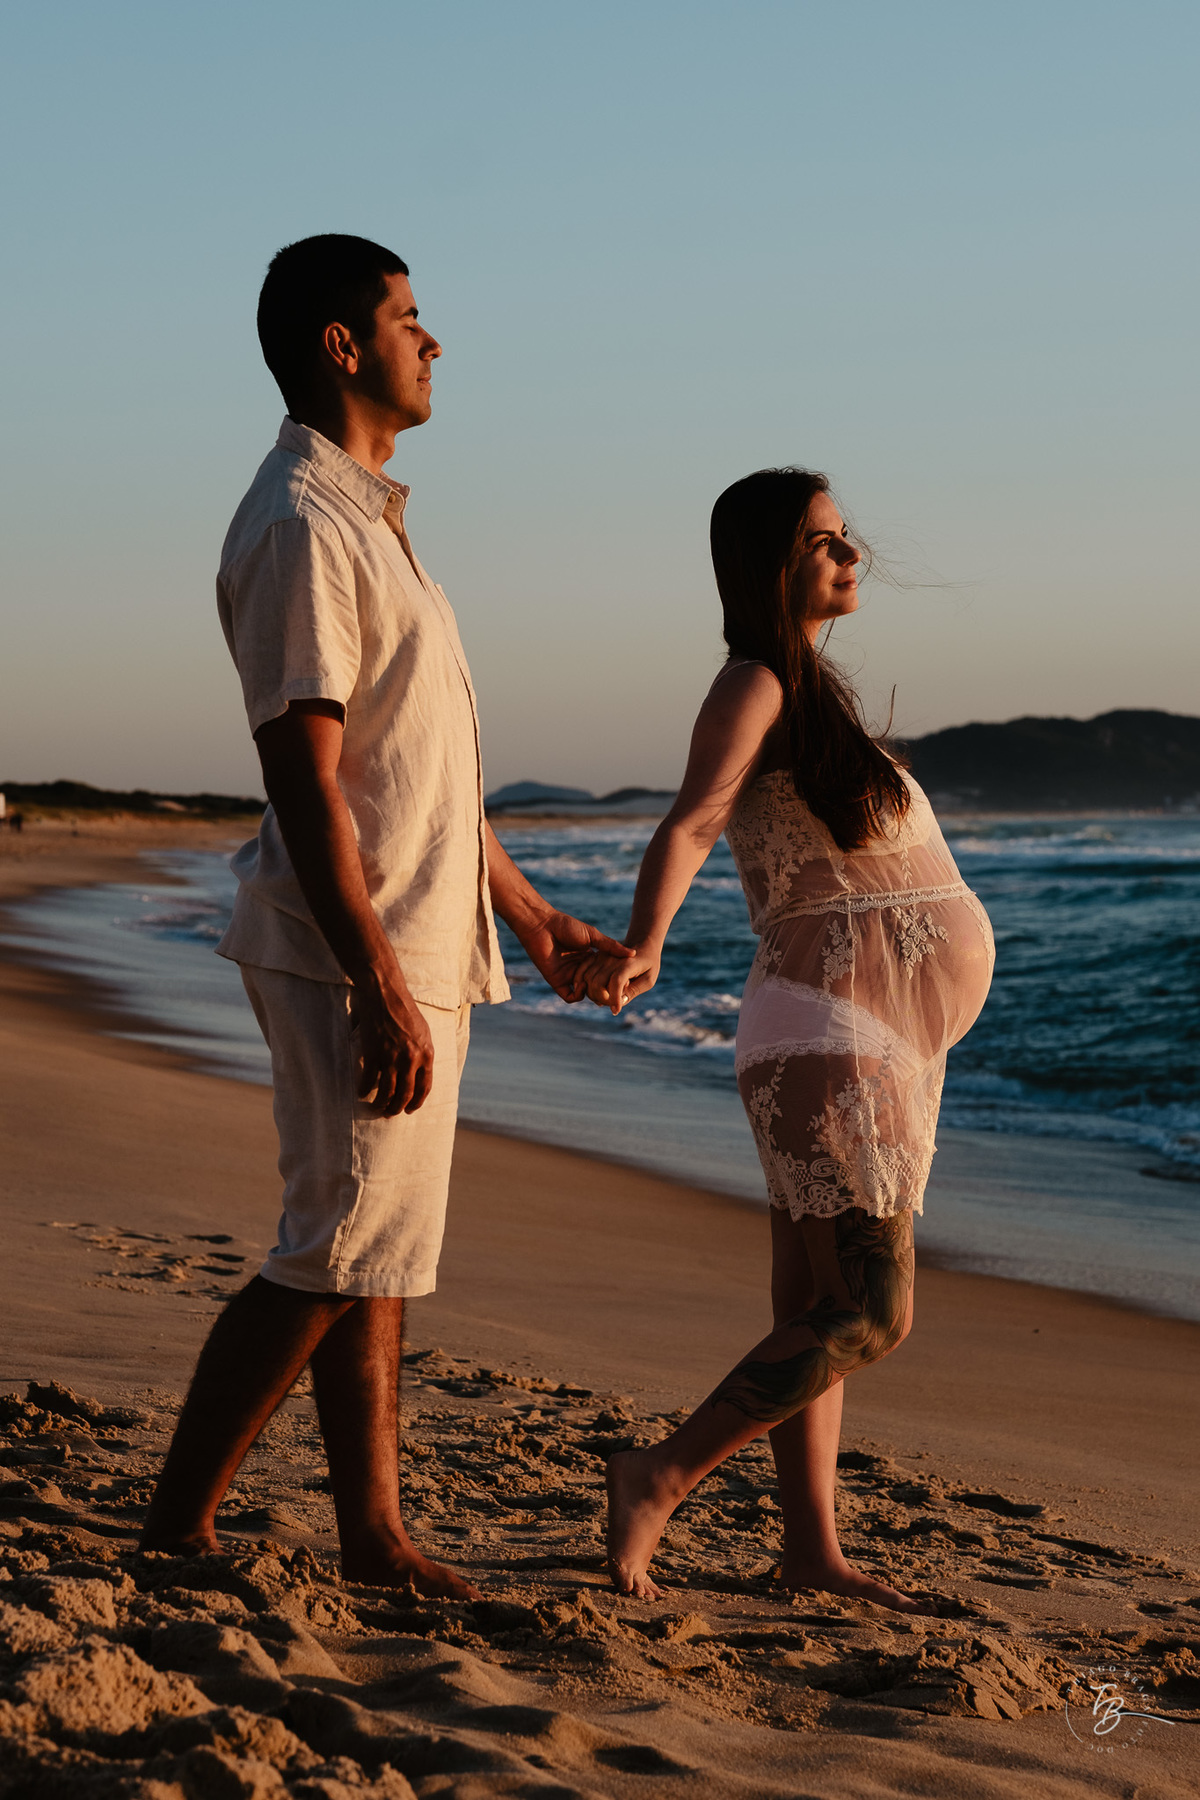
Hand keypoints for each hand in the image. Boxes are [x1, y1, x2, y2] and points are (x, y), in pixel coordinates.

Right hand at [353, 975, 434, 1114]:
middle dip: (397, 1108)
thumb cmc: (405, 1012)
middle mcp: (411, 1060)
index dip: (416, 1103)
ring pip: (386, 1092)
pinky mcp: (373, 1054)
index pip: (424, 1088)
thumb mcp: (424, 1033)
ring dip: (380, 1104)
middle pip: (405, 1094)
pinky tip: (362, 1093)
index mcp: (426, 1055)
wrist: (386, 996)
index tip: (409, 1110)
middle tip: (390, 1113)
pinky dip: (364, 1089)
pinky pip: (368, 1080)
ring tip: (376, 1108)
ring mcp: (391, 1058)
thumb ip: (423, 1054)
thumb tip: (421, 1073)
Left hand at [516, 909, 632, 1002]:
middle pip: (596, 986)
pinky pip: (570, 996)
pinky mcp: (556, 981)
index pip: (604, 974)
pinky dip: (578, 995)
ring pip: (585, 993)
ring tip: (600, 989)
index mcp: (588, 958)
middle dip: (605, 990)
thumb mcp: (594, 936)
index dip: (613, 978)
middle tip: (615, 990)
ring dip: (592, 993)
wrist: (542, 925)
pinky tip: (583, 986)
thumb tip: (633, 954)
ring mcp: (568, 976)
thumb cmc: (566, 926)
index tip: (624, 980)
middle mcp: (579, 969)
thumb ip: (611, 947)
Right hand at [584, 942, 660, 1014]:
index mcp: (628, 963)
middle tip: (613, 1003)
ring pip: (587, 981)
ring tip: (606, 997)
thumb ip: (634, 991)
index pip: (616, 982)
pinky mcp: (594, 958)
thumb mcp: (648, 979)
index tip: (616, 1011)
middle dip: (603, 999)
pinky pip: (582, 974)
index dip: (614, 999)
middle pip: (597, 984)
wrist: (642, 946)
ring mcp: (601, 957)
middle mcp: (612, 959)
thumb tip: (619, 1002)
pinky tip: (596, 991)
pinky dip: (585, 986)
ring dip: (594, 994)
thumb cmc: (648, 965)